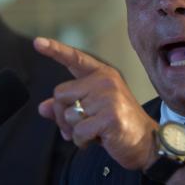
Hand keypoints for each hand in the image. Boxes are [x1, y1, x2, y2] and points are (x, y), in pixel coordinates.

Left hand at [34, 36, 158, 170]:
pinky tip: (97, 139)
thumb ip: (67, 106)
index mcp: (102, 74)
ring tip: (94, 132)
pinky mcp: (110, 117)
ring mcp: (108, 98)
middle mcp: (105, 81)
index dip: (54, 50)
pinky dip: (82, 141)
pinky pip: (78, 131)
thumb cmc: (118, 125)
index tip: (37, 42)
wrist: (146, 143)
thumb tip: (42, 108)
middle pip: (60, 94)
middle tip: (79, 125)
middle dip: (62, 116)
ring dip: (74, 131)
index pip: (75, 59)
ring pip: (67, 115)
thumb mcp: (91, 111)